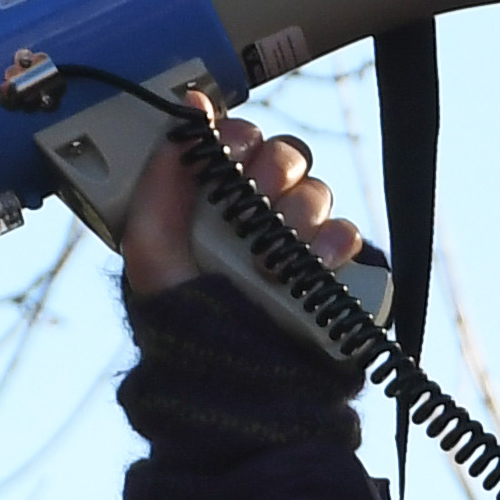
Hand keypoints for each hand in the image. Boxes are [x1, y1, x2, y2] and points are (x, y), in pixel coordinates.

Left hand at [122, 106, 355, 310]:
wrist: (234, 389)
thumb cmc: (184, 324)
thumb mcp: (151, 248)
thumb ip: (161, 179)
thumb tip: (188, 109)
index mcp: (216, 203)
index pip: (239, 143)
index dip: (238, 136)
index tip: (231, 147)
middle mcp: (261, 217)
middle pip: (285, 157)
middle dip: (272, 165)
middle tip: (258, 192)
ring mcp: (301, 245)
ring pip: (317, 192)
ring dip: (298, 209)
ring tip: (273, 251)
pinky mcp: (337, 274)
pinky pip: (348, 236)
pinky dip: (335, 241)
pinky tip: (313, 261)